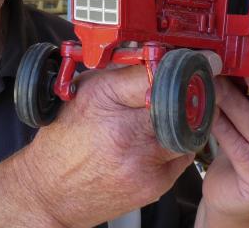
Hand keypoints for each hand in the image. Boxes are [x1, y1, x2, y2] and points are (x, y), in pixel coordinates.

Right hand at [18, 65, 193, 227]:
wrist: (52, 190)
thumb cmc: (64, 139)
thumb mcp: (83, 91)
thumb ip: (119, 73)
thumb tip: (154, 58)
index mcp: (103, 99)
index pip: (156, 73)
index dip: (179, 67)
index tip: (196, 62)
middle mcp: (126, 131)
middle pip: (182, 102)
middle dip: (187, 94)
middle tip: (186, 90)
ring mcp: (143, 161)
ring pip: (190, 129)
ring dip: (184, 120)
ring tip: (161, 120)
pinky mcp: (155, 184)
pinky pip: (183, 154)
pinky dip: (174, 145)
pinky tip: (152, 144)